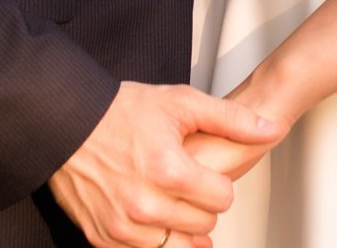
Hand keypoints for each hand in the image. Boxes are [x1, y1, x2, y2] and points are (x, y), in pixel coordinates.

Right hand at [48, 81, 275, 247]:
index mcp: (169, 171)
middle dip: (200, 205)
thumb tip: (270, 130)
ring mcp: (122, 226)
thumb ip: (231, 119)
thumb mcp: (180, 103)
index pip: (222, 199)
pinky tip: (149, 215)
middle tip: (185, 183)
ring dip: (178, 227)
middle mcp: (145, 205)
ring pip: (177, 247)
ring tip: (169, 200)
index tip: (205, 173)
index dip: (218, 184)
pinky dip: (151, 239)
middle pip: (203, 225)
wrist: (66, 123)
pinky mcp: (103, 238)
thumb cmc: (120, 111)